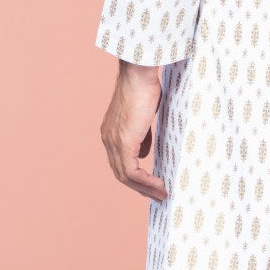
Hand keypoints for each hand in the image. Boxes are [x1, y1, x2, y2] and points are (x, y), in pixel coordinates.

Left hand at [100, 62, 168, 201]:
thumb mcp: (143, 116)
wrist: (139, 74)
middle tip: (156, 196)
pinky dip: (146, 182)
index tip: (150, 185)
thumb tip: (143, 152)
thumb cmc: (145, 88)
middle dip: (139, 187)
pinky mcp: (123, 142)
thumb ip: (142, 135)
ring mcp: (114, 141)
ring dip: (144, 188)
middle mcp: (108, 139)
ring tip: (161, 194)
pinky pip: (132, 171)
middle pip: (120, 173)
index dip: (134, 177)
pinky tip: (159, 186)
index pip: (119, 162)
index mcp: (111, 133)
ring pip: (125, 176)